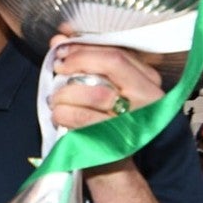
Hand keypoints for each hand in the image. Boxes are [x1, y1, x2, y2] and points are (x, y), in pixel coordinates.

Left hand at [47, 35, 163, 130]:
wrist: (123, 164)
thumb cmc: (112, 119)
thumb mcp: (108, 88)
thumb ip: (87, 60)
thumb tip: (59, 38)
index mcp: (147, 79)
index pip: (116, 53)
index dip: (84, 48)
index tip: (62, 50)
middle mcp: (147, 97)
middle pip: (110, 64)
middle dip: (77, 62)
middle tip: (57, 68)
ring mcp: (134, 119)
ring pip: (96, 93)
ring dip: (67, 92)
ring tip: (55, 97)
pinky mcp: (117, 140)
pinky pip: (85, 120)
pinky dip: (65, 114)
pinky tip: (58, 115)